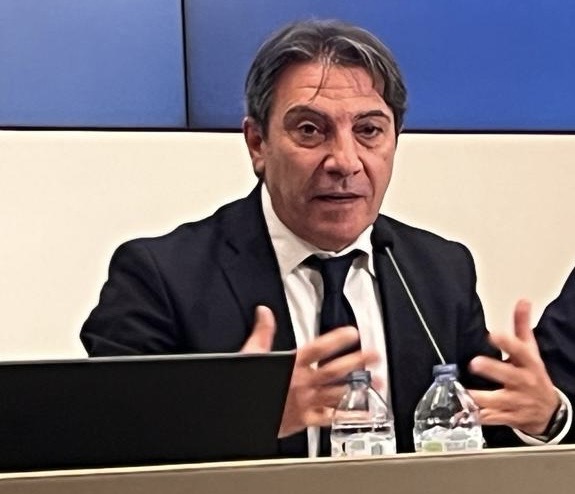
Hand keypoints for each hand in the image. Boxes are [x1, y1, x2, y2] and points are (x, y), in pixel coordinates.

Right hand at [240, 307, 379, 437]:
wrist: (242, 414)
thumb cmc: (249, 386)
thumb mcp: (252, 354)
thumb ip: (263, 332)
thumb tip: (264, 313)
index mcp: (290, 365)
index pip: (317, 349)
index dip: (336, 340)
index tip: (352, 333)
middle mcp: (301, 384)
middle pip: (333, 371)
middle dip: (355, 362)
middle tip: (374, 355)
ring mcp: (305, 402)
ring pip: (336, 393)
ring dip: (357, 387)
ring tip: (376, 382)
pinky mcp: (305, 420)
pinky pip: (330, 419)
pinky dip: (348, 416)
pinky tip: (362, 412)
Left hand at [468, 299, 559, 435]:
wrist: (548, 411)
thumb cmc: (533, 375)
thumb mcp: (530, 351)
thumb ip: (522, 326)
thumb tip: (522, 301)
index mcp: (529, 364)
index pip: (520, 351)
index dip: (507, 343)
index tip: (493, 333)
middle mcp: (523, 383)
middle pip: (508, 376)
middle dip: (492, 370)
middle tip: (474, 363)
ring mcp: (516, 402)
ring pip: (497, 400)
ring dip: (479, 397)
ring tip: (462, 392)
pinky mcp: (508, 417)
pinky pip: (491, 418)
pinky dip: (477, 416)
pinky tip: (463, 413)